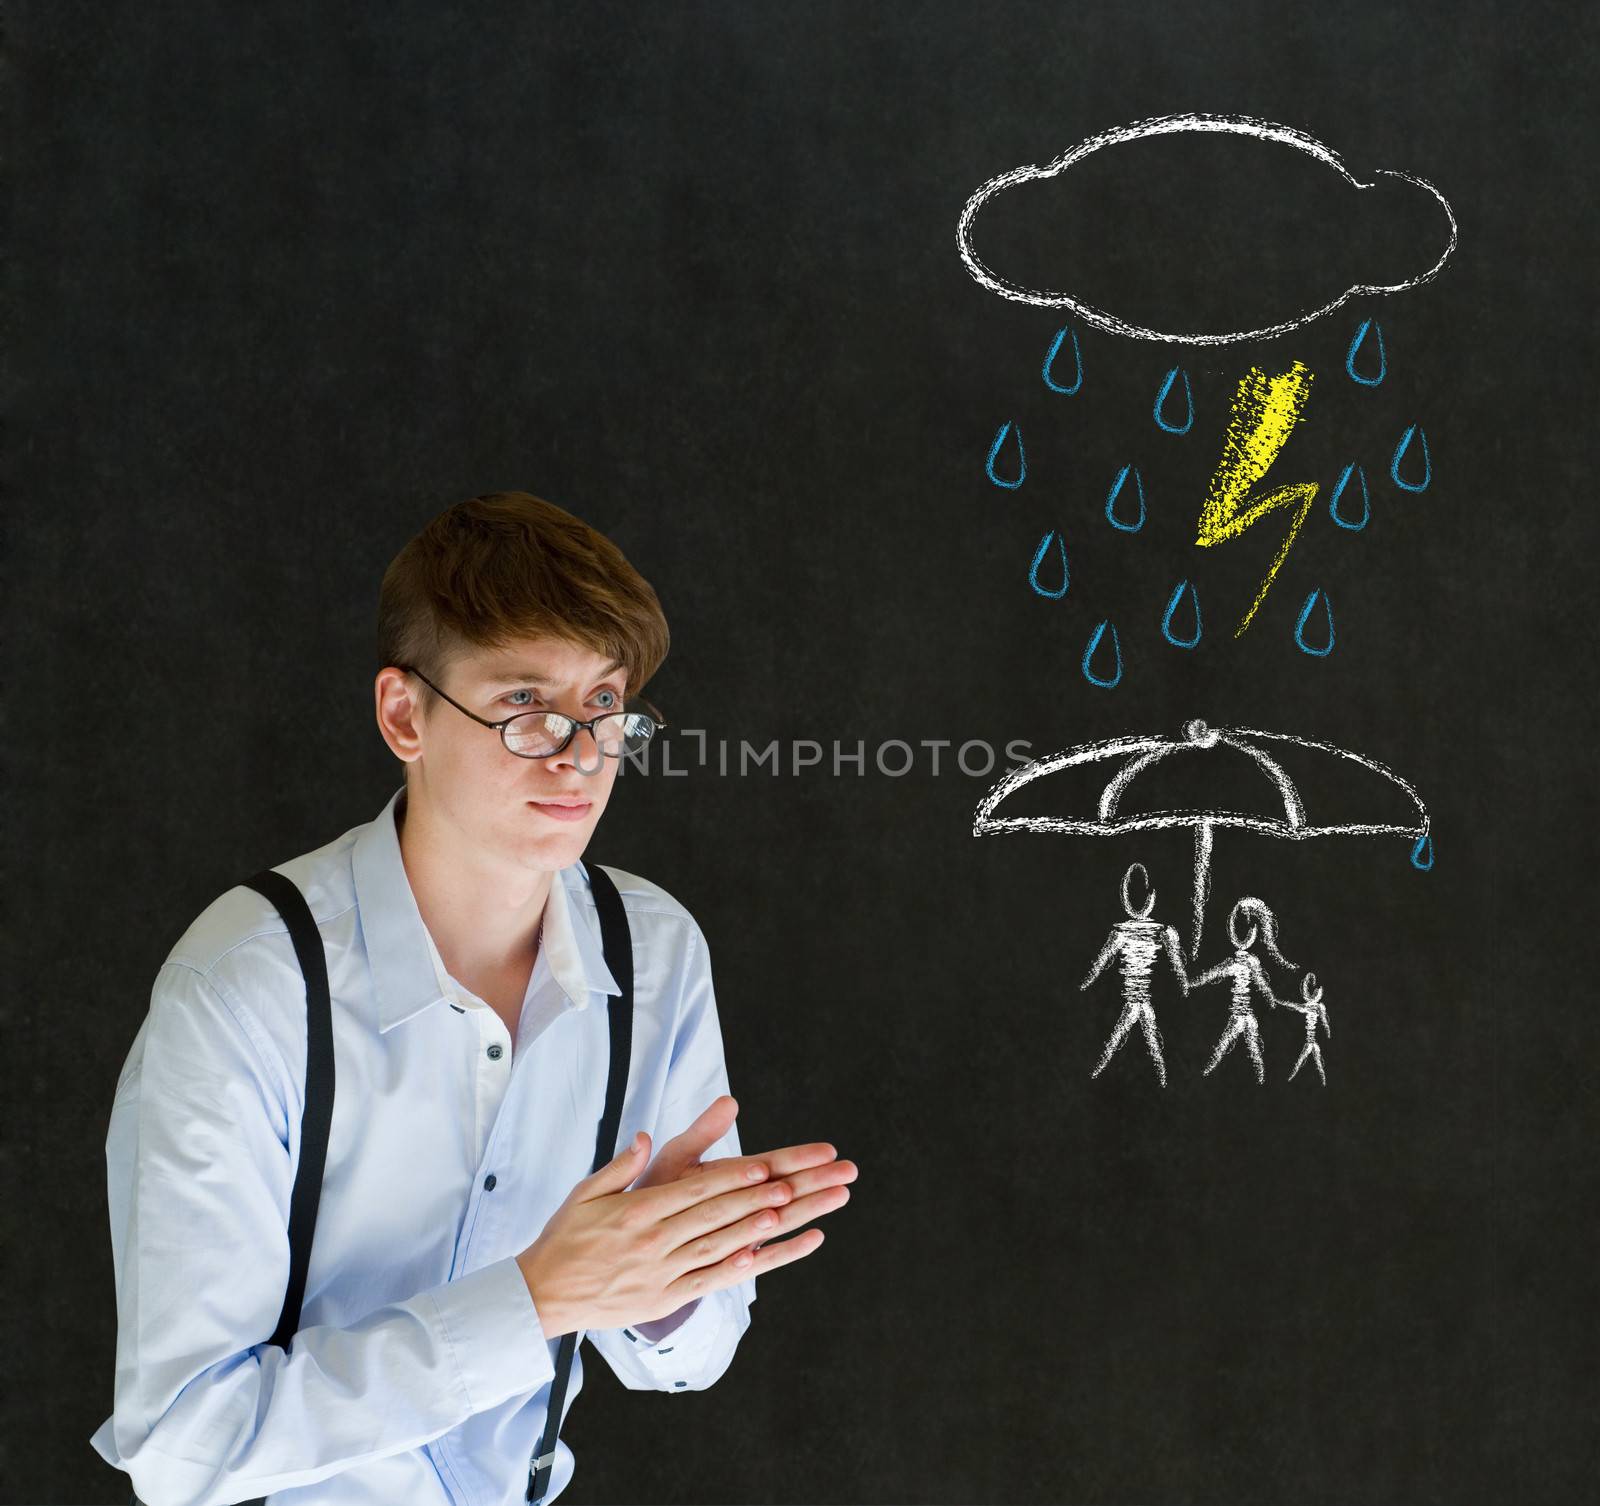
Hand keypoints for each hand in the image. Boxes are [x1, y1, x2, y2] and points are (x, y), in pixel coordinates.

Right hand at [516, 1095, 855, 1337]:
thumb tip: (644, 1136)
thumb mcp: (586, 1192)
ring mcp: (658, 1273)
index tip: (761, 1166)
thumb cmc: (566, 1236)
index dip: (729, 1179)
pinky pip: (704, 1284)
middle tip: (789, 1185)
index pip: (692, 1191)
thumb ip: (621, 1165)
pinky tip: (759, 1257)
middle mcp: (650, 1242)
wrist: (542, 1293)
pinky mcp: (661, 1299)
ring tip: (783, 1215)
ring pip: (714, 1248)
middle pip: (711, 1217)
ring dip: (752, 1231)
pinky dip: (733, 1271)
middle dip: (753, 1199)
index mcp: (635, 1211)